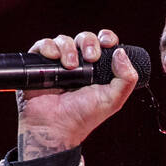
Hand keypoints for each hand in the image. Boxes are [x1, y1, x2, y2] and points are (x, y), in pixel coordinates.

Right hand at [15, 29, 140, 158]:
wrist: (56, 128)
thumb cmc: (83, 117)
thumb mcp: (113, 100)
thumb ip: (126, 79)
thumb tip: (121, 52)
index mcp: (97, 70)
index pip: (103, 44)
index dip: (106, 38)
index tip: (107, 43)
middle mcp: (78, 65)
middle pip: (84, 38)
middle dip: (88, 42)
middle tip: (90, 58)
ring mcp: (58, 64)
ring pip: (63, 40)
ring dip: (68, 48)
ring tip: (70, 66)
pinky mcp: (39, 66)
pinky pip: (43, 46)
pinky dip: (48, 47)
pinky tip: (54, 58)